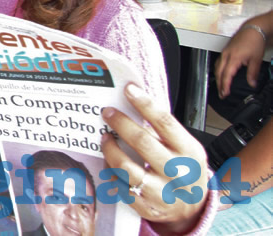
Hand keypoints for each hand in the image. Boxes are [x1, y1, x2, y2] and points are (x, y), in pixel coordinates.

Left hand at [101, 83, 208, 232]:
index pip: (165, 122)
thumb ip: (164, 130)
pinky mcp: (147, 207)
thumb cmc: (184, 169)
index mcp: (188, 151)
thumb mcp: (185, 147)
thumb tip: (135, 102)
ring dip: (110, 149)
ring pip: (126, 167)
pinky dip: (111, 172)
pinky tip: (109, 162)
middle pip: (142, 142)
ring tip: (105, 138)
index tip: (129, 89)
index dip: (145, 103)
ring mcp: (161, 192)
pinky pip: (120, 188)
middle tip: (107, 112)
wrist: (193, 208)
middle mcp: (177, 172)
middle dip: (121, 124)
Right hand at [215, 25, 265, 97]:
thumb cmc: (254, 41)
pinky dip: (218, 70)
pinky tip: (221, 73)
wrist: (253, 29)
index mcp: (233, 58)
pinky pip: (218, 62)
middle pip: (219, 73)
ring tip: (221, 86)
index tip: (225, 93)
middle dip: (219, 85)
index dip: (225, 85)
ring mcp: (224, 53)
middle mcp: (226, 56)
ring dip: (218, 78)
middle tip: (222, 94)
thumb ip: (253, 73)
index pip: (226, 75)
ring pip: (217, 68)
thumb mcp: (256, 59)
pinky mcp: (225, 51)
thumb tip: (252, 83)